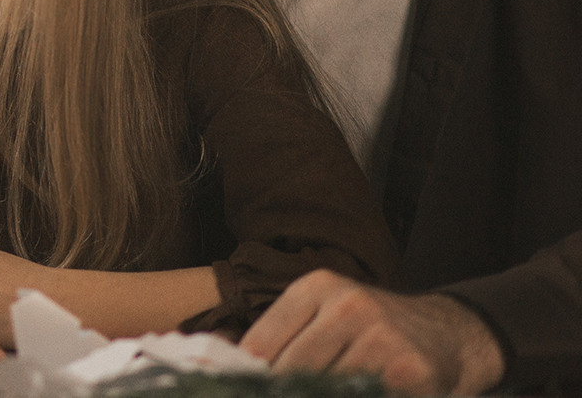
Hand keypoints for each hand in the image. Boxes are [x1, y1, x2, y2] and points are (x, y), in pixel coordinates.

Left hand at [241, 270, 503, 395]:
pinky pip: (363, 393)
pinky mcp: (409, 369)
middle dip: (281, 393)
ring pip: (325, 385)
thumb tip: (226, 361)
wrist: (449, 333)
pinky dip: (353, 395)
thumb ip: (281, 337)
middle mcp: (348, 305)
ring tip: (309, 393)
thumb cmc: (373, 329)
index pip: (262, 343)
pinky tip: (352, 392)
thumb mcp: (325, 314)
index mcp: (316, 287)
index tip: (237, 394)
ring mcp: (381, 336)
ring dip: (312, 394)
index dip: (247, 378)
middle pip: (291, 370)